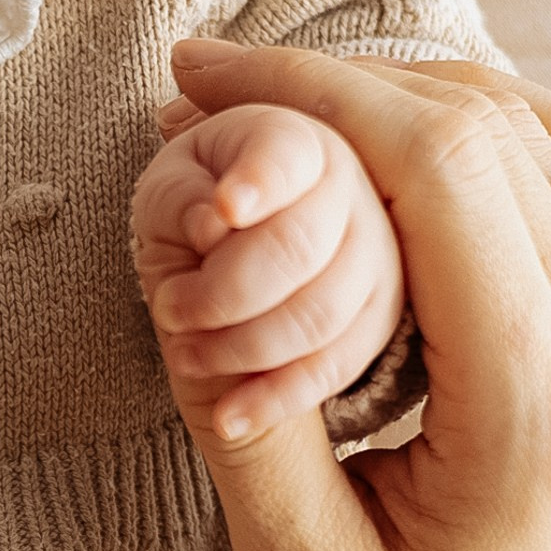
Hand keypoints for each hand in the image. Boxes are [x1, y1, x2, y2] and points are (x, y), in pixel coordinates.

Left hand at [132, 101, 405, 442]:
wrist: (224, 255)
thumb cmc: (192, 208)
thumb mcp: (166, 191)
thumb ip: (181, 199)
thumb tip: (216, 222)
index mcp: (294, 135)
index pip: (285, 153)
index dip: (258, 180)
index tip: (224, 209)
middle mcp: (353, 185)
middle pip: (297, 245)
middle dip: (223, 292)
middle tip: (170, 310)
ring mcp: (380, 252)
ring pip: (319, 313)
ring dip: (241, 347)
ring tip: (185, 355)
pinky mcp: (383, 316)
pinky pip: (337, 365)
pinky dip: (276, 396)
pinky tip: (229, 416)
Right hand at [153, 40, 550, 550]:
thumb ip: (248, 429)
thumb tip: (187, 282)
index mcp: (543, 411)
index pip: (443, 168)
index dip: (312, 93)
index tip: (200, 84)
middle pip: (492, 126)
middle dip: (338, 85)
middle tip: (210, 97)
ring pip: (550, 132)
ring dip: (412, 97)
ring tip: (289, 115)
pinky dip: (481, 137)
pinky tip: (386, 157)